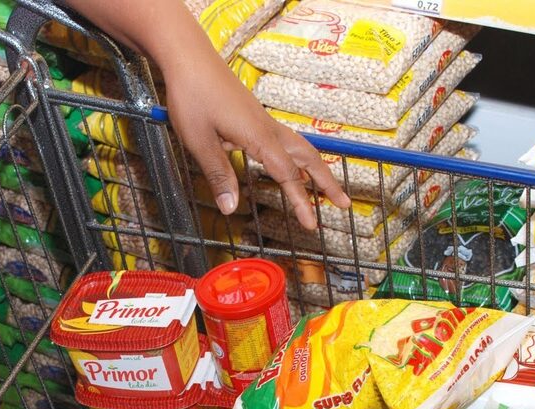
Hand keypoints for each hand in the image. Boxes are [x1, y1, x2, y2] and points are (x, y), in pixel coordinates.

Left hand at [160, 54, 349, 229]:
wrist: (190, 59)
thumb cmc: (193, 96)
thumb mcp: (199, 141)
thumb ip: (218, 174)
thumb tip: (231, 208)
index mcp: (259, 137)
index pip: (288, 175)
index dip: (300, 202)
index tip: (311, 225)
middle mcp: (269, 129)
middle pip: (307, 158)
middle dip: (327, 183)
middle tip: (344, 204)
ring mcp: (264, 122)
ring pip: (301, 147)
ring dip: (317, 169)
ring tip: (327, 189)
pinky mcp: (256, 118)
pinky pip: (287, 141)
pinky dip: (300, 158)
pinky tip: (295, 167)